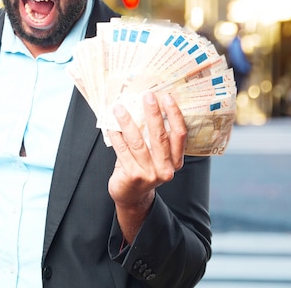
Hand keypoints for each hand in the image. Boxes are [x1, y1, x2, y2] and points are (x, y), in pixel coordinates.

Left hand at [106, 92, 186, 242]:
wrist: (131, 196)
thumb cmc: (142, 168)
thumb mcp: (153, 155)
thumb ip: (152, 136)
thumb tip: (144, 105)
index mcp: (175, 161)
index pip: (179, 135)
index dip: (174, 115)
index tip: (167, 97)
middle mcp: (166, 168)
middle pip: (160, 136)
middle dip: (153, 113)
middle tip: (147, 95)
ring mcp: (150, 174)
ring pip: (138, 142)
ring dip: (128, 122)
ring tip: (119, 107)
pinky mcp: (133, 176)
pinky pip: (122, 150)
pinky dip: (116, 136)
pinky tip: (111, 125)